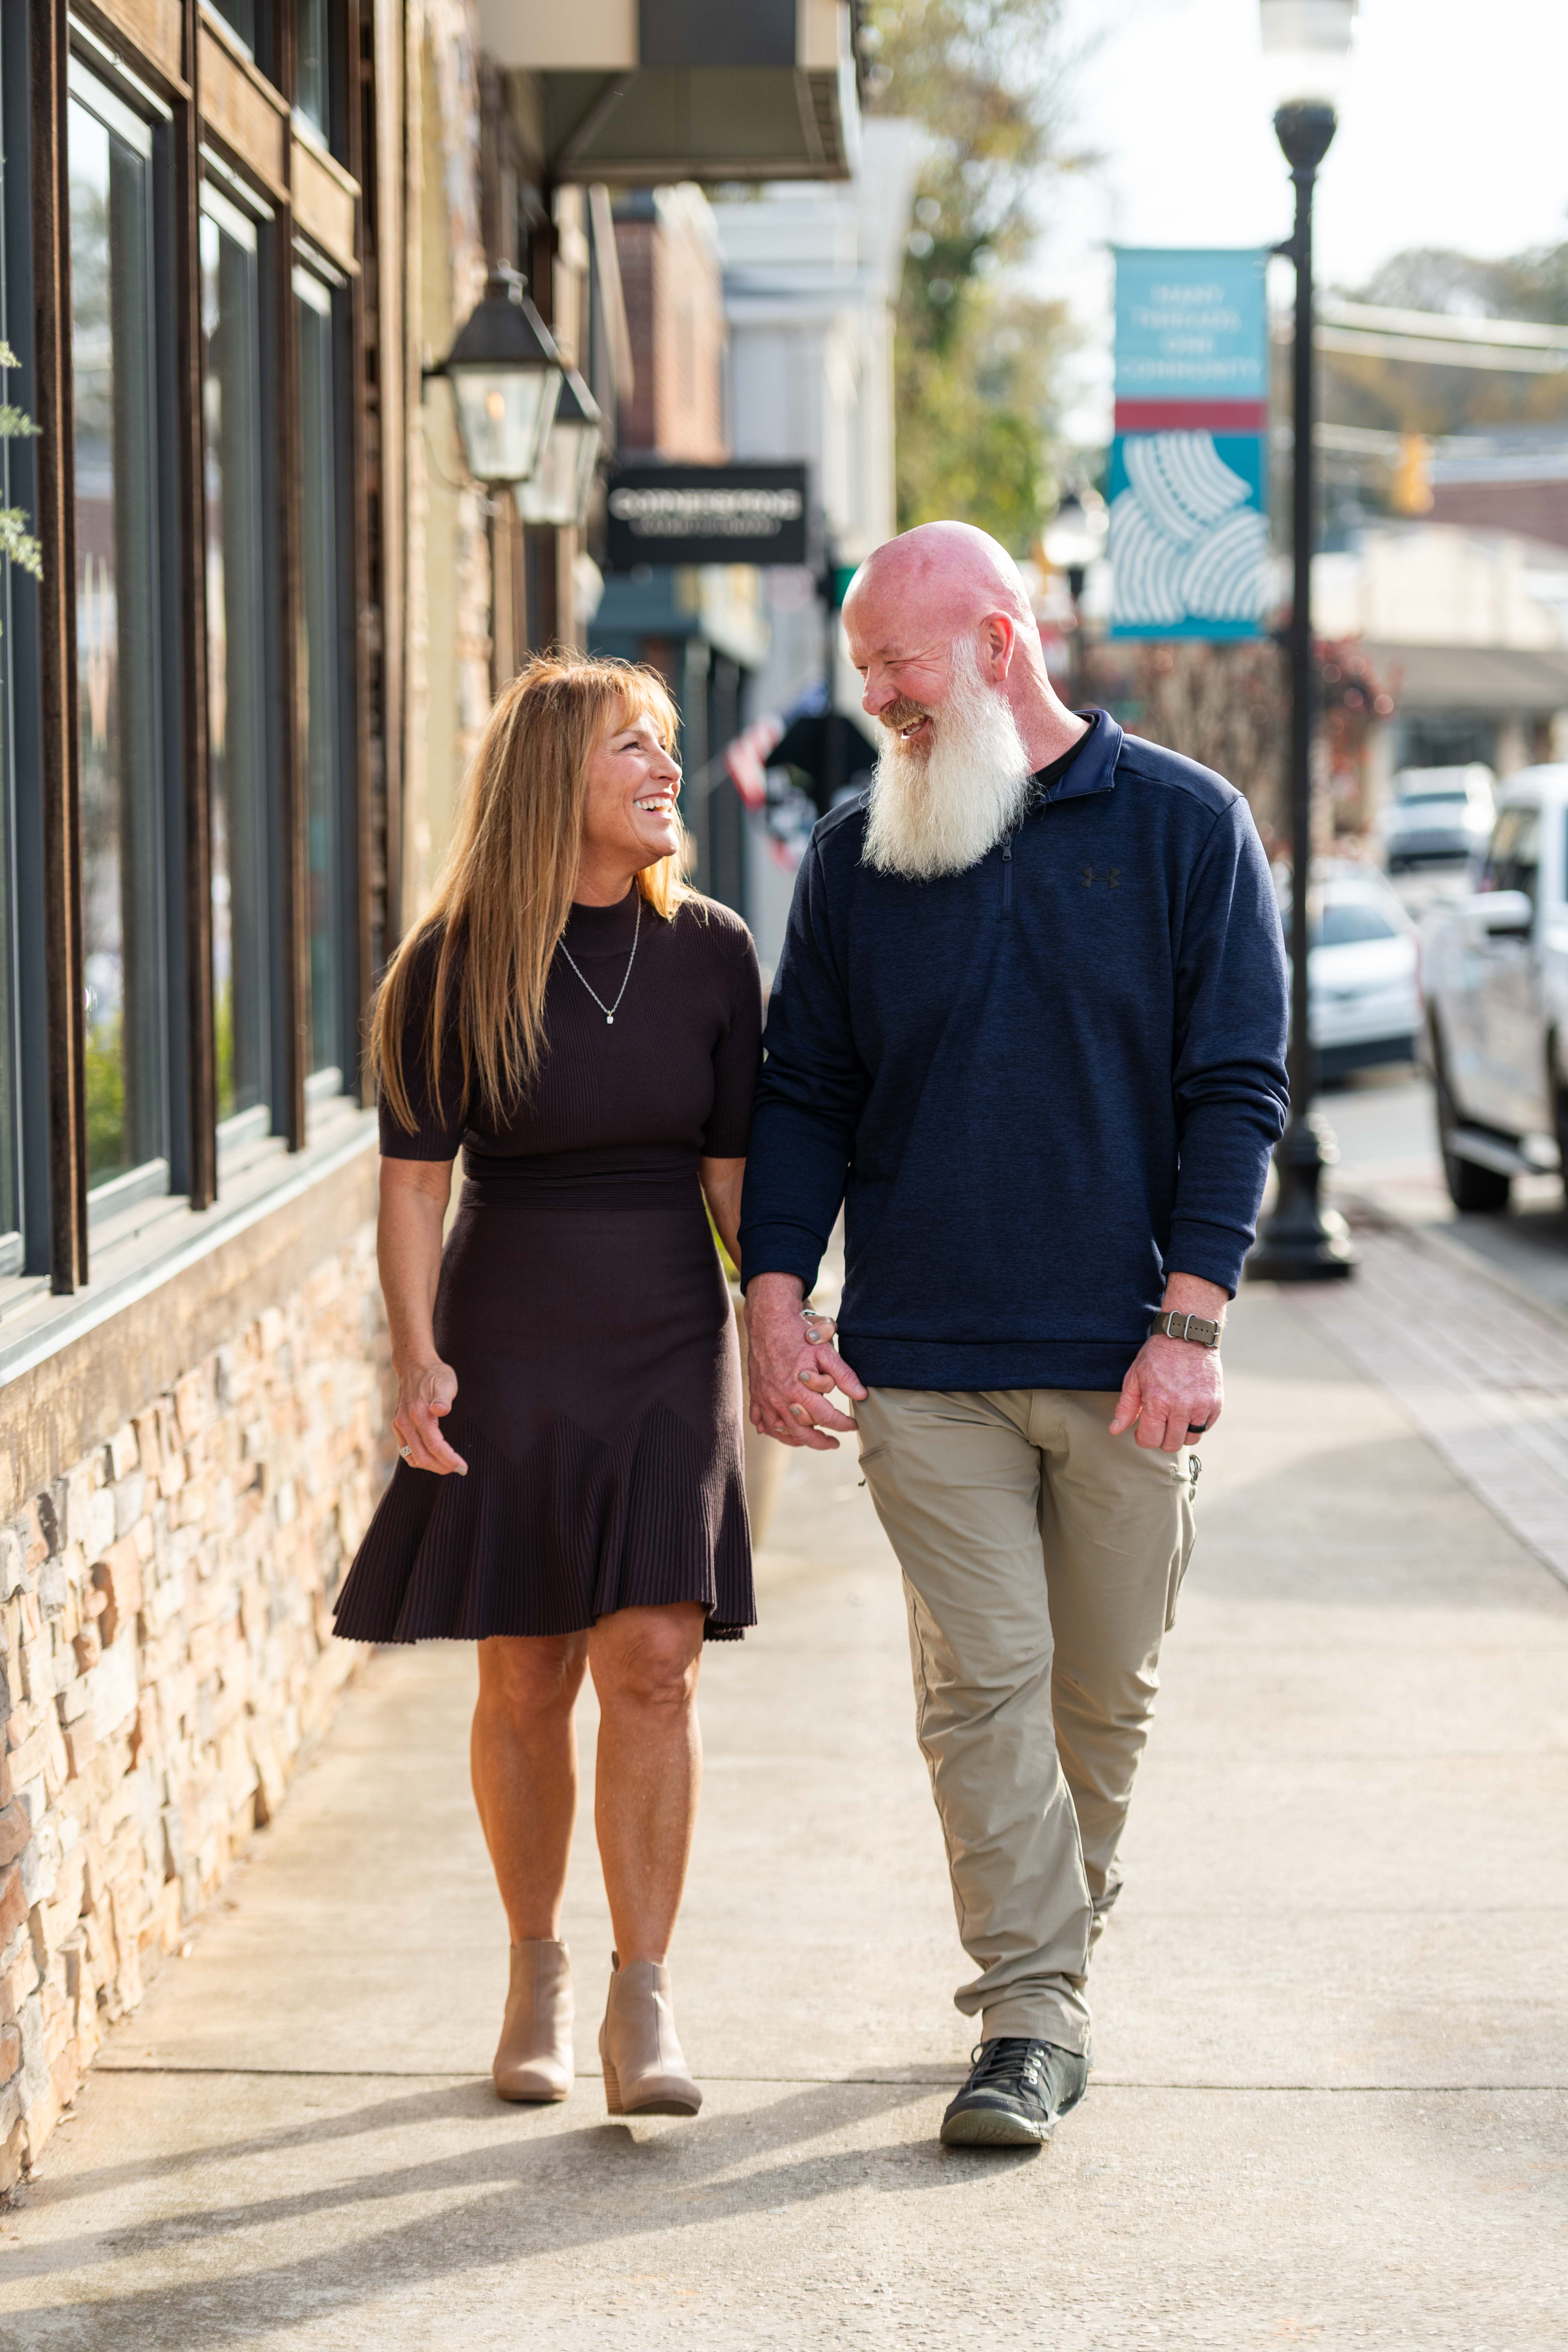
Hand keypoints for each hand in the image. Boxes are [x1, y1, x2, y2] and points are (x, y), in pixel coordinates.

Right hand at [392, 1357, 467, 1475]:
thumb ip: (443, 1398)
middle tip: (459, 1469)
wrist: (414, 1364)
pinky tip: (431, 1458)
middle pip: (422, 1457)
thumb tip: (440, 1410)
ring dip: (430, 1466)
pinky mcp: (397, 1425)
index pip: (435, 1446)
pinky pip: (405, 1451)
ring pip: (412, 1457)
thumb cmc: (434, 1374)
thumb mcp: (445, 1381)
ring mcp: (399, 1425)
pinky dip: (418, 1459)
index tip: (463, 1467)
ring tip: (447, 1466)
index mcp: (419, 1414)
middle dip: (441, 1467)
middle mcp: (406, 1423)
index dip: (449, 1459)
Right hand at [745, 1273, 866, 1450]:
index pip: (826, 1417)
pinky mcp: (756, 1393)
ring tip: (810, 1440)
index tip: (853, 1425)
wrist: (768, 1320)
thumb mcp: (825, 1352)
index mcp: (799, 1390)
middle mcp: (780, 1398)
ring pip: (780, 1431)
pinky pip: (760, 1420)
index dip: (842, 1424)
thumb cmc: (799, 1334)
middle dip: (820, 1442)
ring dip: (797, 1440)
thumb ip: (844, 1375)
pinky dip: (770, 1429)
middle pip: (802, 1433)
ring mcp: (766, 1398)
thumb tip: (862, 1395)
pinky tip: (779, 1431)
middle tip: (834, 1443)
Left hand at [1109, 1334, 1222, 1452]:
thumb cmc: (1158, 1356)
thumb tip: (1115, 1430)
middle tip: (1159, 1425)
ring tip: (1174, 1418)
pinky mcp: (1216, 1403)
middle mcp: (1181, 1407)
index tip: (1143, 1432)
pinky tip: (1188, 1411)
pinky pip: (1206, 1427)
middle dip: (1161, 1439)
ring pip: (1191, 1439)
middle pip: (1171, 1444)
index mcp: (1158, 1401)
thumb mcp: (1134, 1378)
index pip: (1151, 1440)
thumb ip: (1125, 1407)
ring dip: (1180, 1434)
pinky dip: (1197, 1424)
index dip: (1144, 1439)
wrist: (1187, 1336)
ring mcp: (1201, 1406)